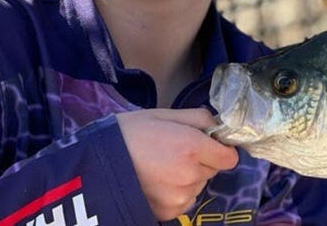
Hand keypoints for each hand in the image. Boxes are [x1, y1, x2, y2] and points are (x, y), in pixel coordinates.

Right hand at [116, 108, 238, 219]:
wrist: (96, 162)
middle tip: (175, 152)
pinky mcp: (169, 212)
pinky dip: (177, 192)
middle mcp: (190, 174)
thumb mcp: (165, 114)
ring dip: (189, 177)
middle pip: (213, 170)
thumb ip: (200, 119)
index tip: (207, 145)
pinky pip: (186, 200)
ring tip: (162, 167)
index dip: (220, 150)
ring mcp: (180, 196)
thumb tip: (220, 128)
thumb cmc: (130, 132)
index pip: (229, 158)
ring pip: (199, 185)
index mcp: (192, 147)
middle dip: (202, 161)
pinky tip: (157, 182)